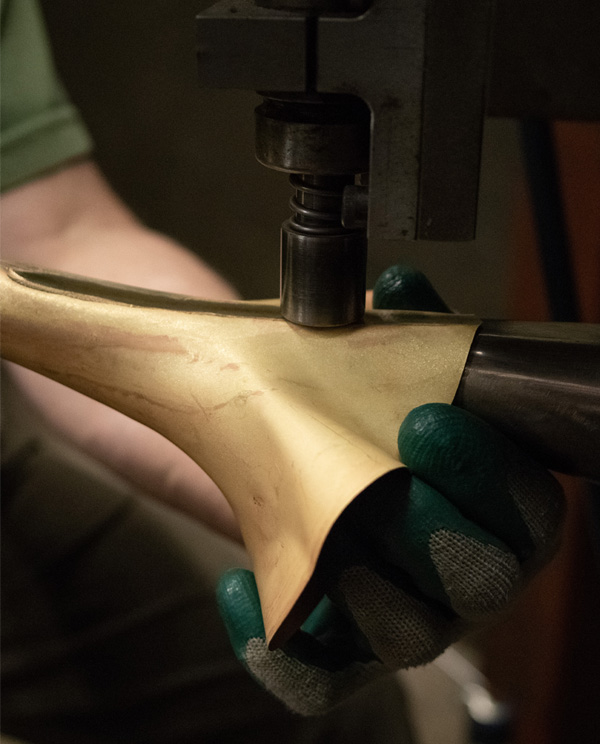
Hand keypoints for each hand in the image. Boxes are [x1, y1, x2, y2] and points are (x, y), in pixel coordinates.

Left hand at [216, 265, 563, 714]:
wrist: (269, 439)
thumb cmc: (340, 400)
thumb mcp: (373, 355)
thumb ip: (400, 326)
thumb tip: (400, 288)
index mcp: (492, 504)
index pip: (528, 510)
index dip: (492, 473)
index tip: (431, 418)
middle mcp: (459, 570)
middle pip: (480, 580)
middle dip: (437, 527)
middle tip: (389, 473)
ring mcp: (398, 615)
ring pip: (405, 634)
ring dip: (367, 583)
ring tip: (319, 526)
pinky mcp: (333, 644)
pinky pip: (316, 676)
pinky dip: (280, 648)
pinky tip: (239, 587)